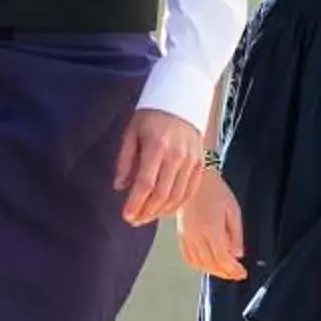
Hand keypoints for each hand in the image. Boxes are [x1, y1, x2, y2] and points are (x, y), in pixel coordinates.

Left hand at [114, 110, 207, 224]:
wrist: (182, 100)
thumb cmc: (153, 115)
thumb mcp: (131, 132)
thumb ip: (124, 161)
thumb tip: (119, 186)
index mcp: (157, 146)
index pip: (145, 183)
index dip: (135, 203)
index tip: (126, 215)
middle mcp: (177, 155)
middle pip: (162, 194)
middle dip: (146, 212)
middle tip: (134, 220)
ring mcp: (191, 160)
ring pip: (177, 196)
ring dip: (160, 212)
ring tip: (146, 217)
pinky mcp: (200, 164)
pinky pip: (190, 192)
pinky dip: (177, 205)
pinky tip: (165, 210)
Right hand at [176, 168, 246, 279]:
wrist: (193, 179)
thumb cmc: (215, 190)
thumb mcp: (233, 209)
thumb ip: (236, 234)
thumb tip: (237, 254)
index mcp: (211, 228)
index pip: (222, 258)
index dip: (233, 269)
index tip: (242, 273)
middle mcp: (196, 236)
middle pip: (211, 264)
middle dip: (225, 273)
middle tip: (236, 274)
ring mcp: (186, 236)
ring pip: (199, 263)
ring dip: (213, 271)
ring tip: (225, 271)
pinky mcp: (180, 235)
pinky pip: (188, 257)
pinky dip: (198, 265)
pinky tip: (207, 265)